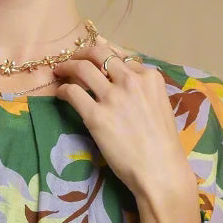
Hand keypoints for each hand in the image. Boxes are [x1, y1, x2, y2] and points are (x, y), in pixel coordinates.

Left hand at [51, 39, 192, 203]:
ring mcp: (112, 97)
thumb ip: (143, 91)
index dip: (104, 54)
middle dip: (82, 52)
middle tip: (72, 57)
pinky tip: (60, 93)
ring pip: (82, 68)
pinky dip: (63, 89)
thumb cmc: (163, 145)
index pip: (121, 56)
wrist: (160, 170)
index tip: (94, 57)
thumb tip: (123, 80)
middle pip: (99, 54)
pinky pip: (72, 93)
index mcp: (150, 77)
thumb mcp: (160, 107)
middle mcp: (131, 81)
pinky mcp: (96, 116)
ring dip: (67, 66)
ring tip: (59, 71)